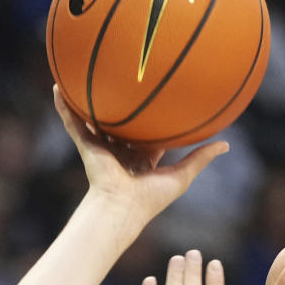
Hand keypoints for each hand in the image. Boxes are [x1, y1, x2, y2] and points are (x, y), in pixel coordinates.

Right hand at [53, 86, 226, 227]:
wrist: (122, 208)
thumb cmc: (152, 199)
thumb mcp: (183, 176)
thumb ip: (201, 158)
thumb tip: (226, 145)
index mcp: (142, 157)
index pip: (147, 133)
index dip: (152, 118)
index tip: (157, 100)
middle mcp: (121, 151)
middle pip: (120, 123)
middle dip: (120, 106)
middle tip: (123, 79)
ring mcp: (102, 148)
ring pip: (95, 119)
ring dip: (87, 100)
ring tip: (82, 76)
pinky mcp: (87, 146)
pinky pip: (73, 123)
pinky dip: (65, 107)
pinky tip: (58, 87)